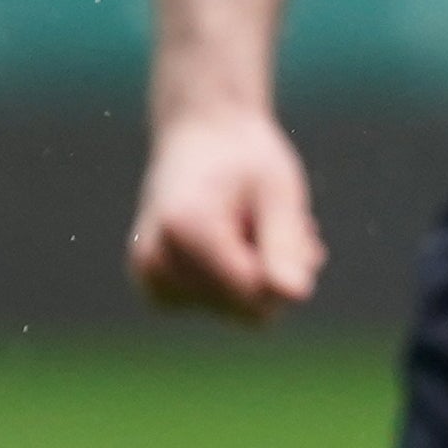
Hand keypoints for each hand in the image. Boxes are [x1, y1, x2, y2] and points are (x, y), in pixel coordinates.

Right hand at [127, 104, 324, 320]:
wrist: (199, 136)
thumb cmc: (245, 158)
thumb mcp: (278, 190)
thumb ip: (286, 244)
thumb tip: (296, 296)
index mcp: (184, 230)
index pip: (253, 292)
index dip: (289, 268)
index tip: (298, 228)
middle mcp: (154, 262)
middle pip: (246, 308)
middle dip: (274, 271)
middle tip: (275, 222)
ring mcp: (149, 280)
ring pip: (236, 311)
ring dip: (259, 273)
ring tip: (253, 226)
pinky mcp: (156, 290)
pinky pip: (219, 306)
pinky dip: (238, 278)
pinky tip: (237, 240)